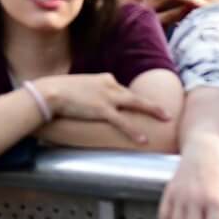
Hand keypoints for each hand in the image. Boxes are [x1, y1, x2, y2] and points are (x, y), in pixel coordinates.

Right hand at [38, 73, 171, 145]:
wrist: (51, 91)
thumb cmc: (60, 90)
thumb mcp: (81, 87)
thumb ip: (91, 94)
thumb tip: (92, 104)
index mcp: (104, 79)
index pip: (123, 91)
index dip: (132, 102)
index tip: (140, 107)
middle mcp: (109, 85)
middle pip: (136, 96)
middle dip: (152, 105)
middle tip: (167, 113)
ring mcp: (107, 97)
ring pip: (135, 103)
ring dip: (152, 111)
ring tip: (166, 119)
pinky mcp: (102, 109)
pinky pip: (122, 122)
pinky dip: (134, 130)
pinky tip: (143, 139)